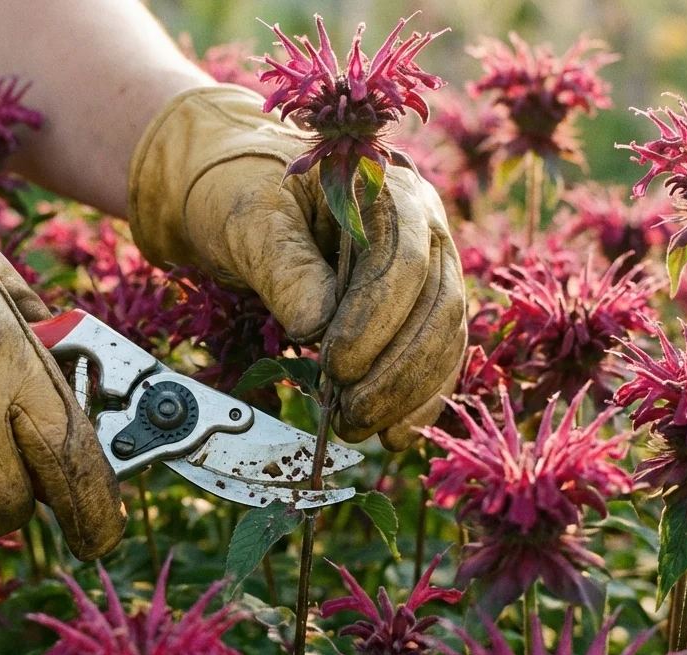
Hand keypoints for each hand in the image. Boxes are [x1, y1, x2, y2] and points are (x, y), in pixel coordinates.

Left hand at [127, 86, 466, 450]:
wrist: (241, 198)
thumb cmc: (244, 198)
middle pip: (437, 301)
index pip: (403, 257)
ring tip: (359, 428)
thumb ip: (285, 269)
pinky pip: (438, 356)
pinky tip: (394, 433)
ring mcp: (432, 267)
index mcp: (387, 188)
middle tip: (350, 414)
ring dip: (408, 392)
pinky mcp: (423, 308)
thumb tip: (317, 327)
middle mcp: (425, 226)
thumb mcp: (250, 224)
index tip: (336, 363)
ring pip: (445, 335)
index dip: (376, 316)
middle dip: (397, 369)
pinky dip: (419, 398)